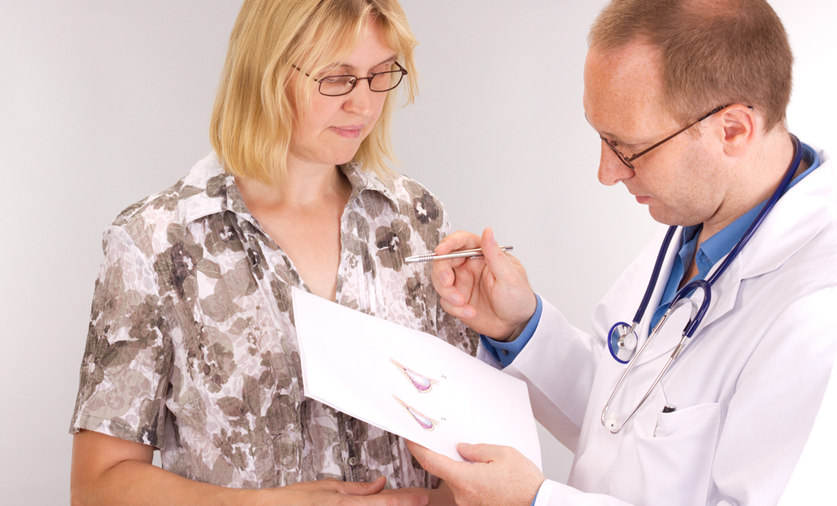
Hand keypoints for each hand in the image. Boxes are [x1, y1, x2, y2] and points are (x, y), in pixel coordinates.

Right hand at [272, 477, 428, 505]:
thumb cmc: (297, 500)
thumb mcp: (330, 487)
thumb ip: (359, 489)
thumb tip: (381, 484)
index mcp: (348, 505)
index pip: (385, 503)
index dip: (407, 500)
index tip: (422, 498)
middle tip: (419, 500)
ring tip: (403, 502)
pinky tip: (379, 503)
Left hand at [407, 441, 544, 505]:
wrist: (540, 505)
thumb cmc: (526, 485)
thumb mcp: (503, 454)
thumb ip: (477, 450)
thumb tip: (462, 449)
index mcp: (465, 479)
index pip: (431, 462)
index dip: (417, 448)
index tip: (410, 438)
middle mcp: (462, 496)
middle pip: (446, 472)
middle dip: (451, 458)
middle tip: (460, 445)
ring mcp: (469, 505)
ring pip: (459, 482)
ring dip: (465, 471)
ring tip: (486, 463)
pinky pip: (468, 491)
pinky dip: (473, 481)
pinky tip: (488, 476)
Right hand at [432, 228, 536, 339]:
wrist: (516, 325)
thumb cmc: (518, 298)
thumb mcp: (509, 276)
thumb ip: (495, 254)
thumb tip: (488, 231)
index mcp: (482, 256)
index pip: (461, 241)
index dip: (448, 243)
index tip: (441, 250)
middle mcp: (469, 267)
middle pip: (444, 260)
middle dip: (442, 272)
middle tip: (448, 282)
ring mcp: (462, 283)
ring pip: (440, 280)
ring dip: (447, 292)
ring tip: (462, 302)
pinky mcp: (457, 299)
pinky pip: (445, 301)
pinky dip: (455, 308)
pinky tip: (470, 311)